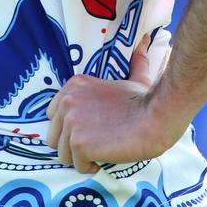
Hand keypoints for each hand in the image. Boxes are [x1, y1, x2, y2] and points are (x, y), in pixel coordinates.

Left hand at [46, 34, 184, 172]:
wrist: (154, 118)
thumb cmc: (145, 101)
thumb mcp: (133, 77)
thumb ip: (134, 62)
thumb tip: (145, 40)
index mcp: (74, 85)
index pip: (53, 114)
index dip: (69, 127)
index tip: (88, 131)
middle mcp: (68, 101)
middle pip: (53, 136)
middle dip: (71, 144)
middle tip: (95, 145)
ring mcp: (71, 122)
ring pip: (63, 154)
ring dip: (80, 158)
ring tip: (101, 153)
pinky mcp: (79, 143)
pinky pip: (77, 165)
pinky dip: (90, 167)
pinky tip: (105, 159)